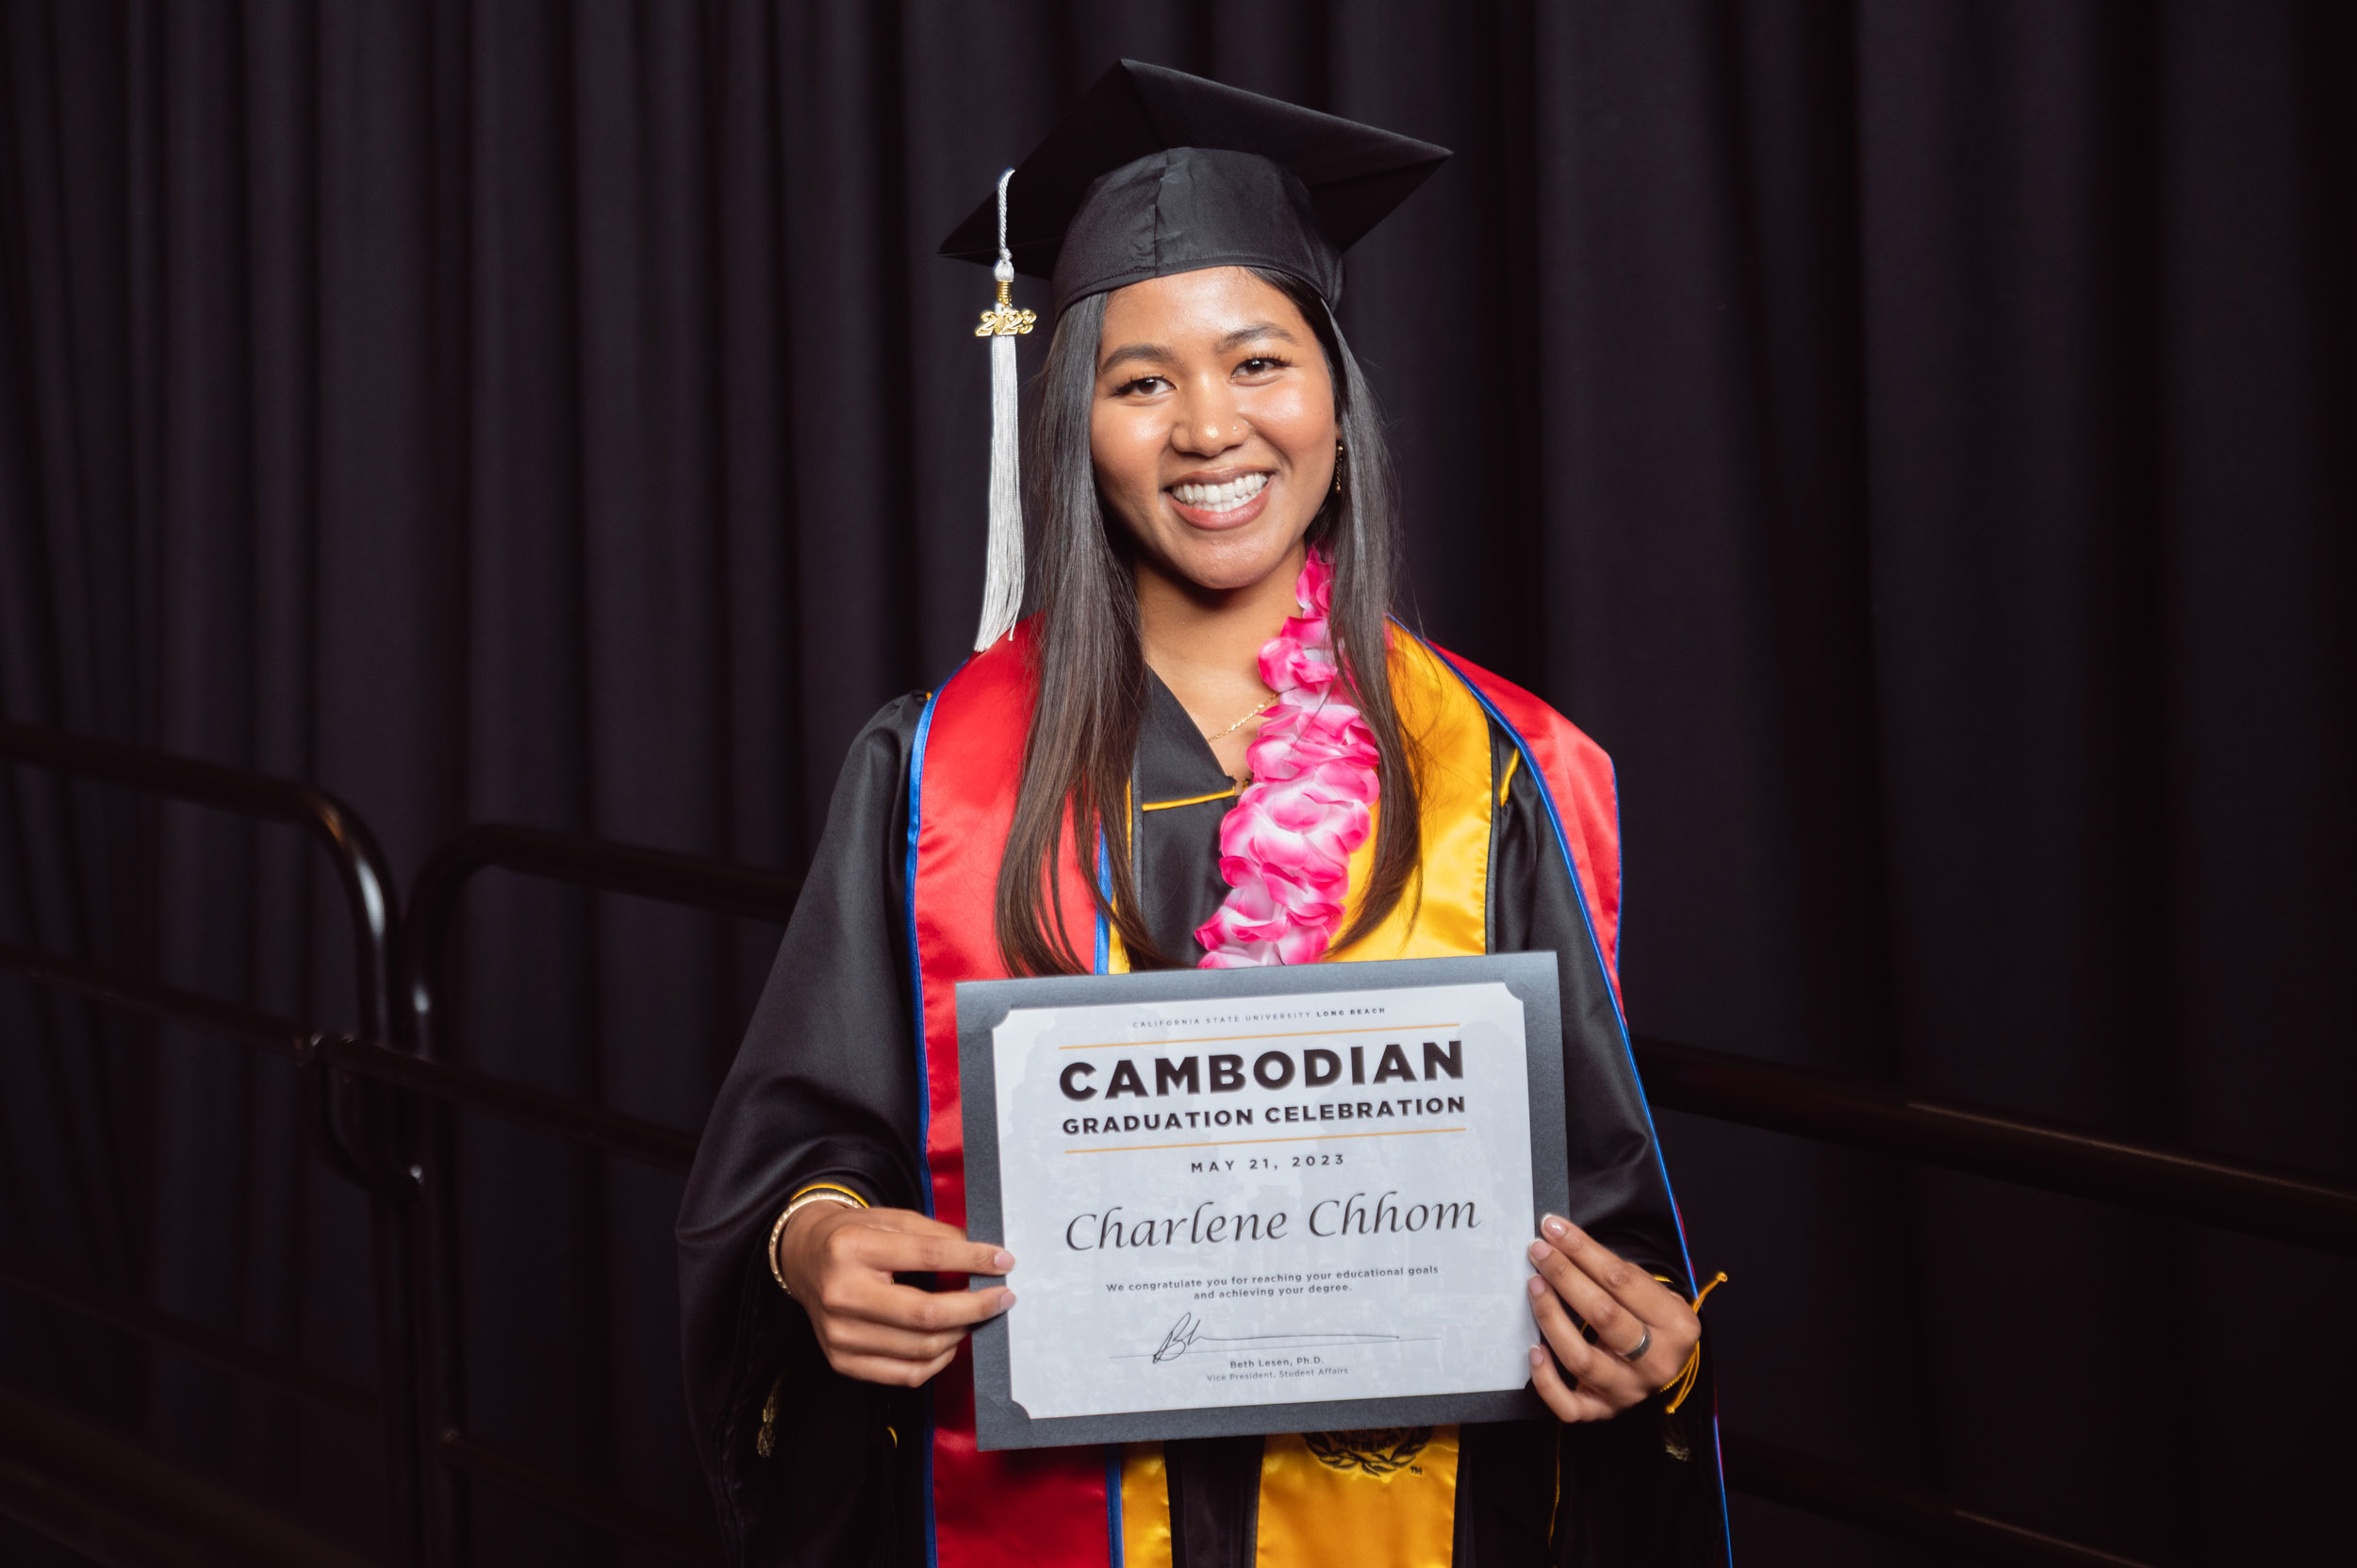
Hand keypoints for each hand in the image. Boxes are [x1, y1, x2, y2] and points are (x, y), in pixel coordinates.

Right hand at [776, 1204, 1014, 1387]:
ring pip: (920, 1349)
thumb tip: (984, 1257)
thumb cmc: (852, 1237)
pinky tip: (949, 1340)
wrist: (803, 1260)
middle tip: (1003, 1297)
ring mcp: (839, 1334)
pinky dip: (937, 1361)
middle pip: (925, 1314)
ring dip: (960, 1333)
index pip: (928, 1256)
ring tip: (975, 1315)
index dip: (973, 1259)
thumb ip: (935, 1234)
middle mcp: (841, 1294)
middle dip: (976, 1307)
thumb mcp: (889, 1219)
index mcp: (853, 1248)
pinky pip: (905, 1375)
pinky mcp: (842, 1361)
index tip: (1004, 1262)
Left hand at [1523, 1214, 1699, 1421]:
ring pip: (1582, 1359)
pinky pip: (1569, 1406)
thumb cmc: (1649, 1318)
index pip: (1622, 1281)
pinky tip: (1534, 1349)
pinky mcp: (1604, 1411)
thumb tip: (1561, 1241)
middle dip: (1566, 1277)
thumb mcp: (1650, 1291)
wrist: (1665, 1363)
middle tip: (1540, 1251)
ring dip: (1551, 1318)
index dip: (1584, 1250)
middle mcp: (1656, 1363)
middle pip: (1603, 1316)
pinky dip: (1547, 1380)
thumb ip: (1613, 1272)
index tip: (1553, 1228)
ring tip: (1534, 1286)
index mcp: (1675, 1324)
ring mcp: (1629, 1391)